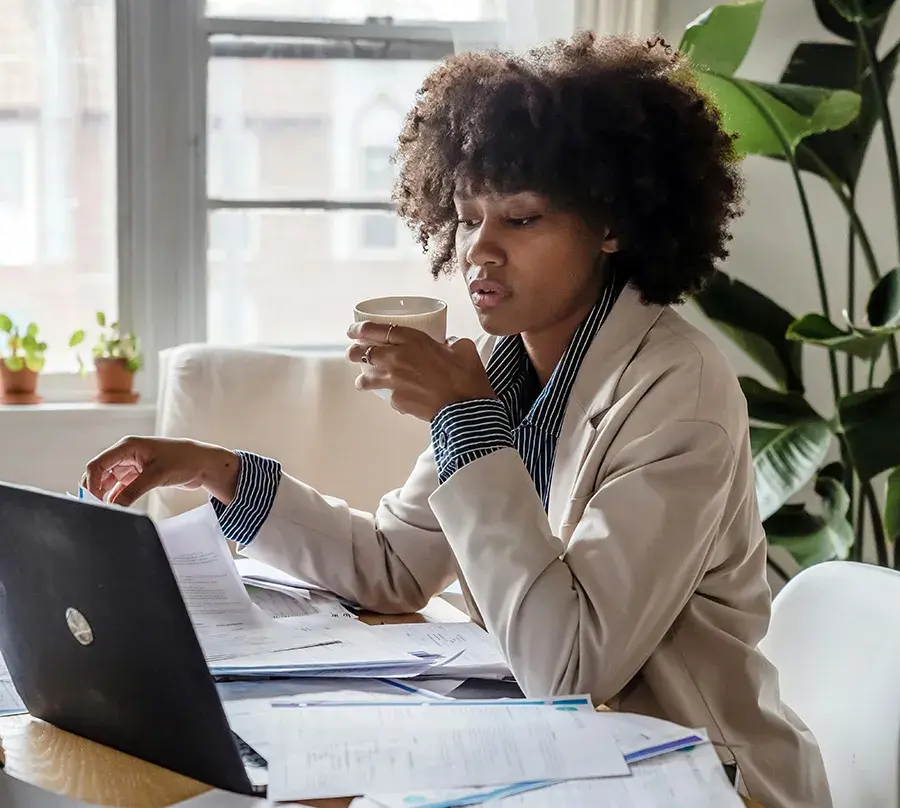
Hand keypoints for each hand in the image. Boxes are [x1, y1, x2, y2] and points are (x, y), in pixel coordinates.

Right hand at [82, 436, 239, 507]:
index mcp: (127, 446)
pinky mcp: (140, 475)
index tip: (92, 501)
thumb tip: (114, 506)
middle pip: (100, 472)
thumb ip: (132, 491)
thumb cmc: (184, 460)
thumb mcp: (156, 476)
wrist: (204, 464)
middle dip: (96, 489)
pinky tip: (116, 507)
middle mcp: (127, 454)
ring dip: (106, 494)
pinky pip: (121, 486)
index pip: (98, 464)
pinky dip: (117, 496)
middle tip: (97, 508)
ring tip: (106, 510)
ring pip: (109, 481)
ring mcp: (133, 464)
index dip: (91, 483)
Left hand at [346, 322, 495, 420]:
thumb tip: (448, 344)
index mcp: (412, 340)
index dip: (360, 329)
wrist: (465, 408)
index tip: (353, 330)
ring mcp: (393, 381)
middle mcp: (397, 358)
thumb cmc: (466, 378)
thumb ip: (451, 342)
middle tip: (353, 353)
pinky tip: (397, 397)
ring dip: (363, 379)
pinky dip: (390, 396)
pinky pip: (387, 396)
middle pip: (362, 353)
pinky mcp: (396, 400)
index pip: (376, 329)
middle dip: (354, 352)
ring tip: (363, 381)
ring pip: (365, 378)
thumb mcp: (463, 348)